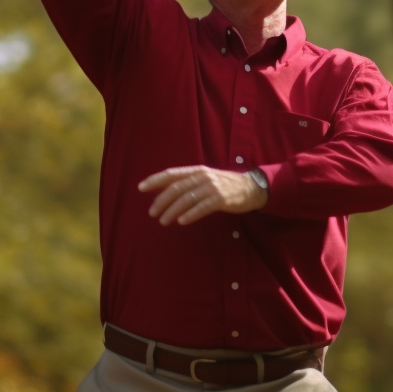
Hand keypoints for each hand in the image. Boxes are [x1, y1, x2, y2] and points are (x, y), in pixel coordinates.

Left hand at [139, 167, 266, 225]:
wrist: (251, 187)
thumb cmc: (225, 185)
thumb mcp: (206, 179)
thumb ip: (189, 183)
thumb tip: (166, 192)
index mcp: (197, 170)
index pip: (171, 174)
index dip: (155, 180)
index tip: (141, 188)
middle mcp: (203, 176)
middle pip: (176, 188)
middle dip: (161, 201)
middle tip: (152, 213)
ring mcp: (212, 187)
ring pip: (187, 199)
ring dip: (172, 211)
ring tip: (163, 221)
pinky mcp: (221, 199)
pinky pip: (202, 207)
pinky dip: (190, 214)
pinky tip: (182, 221)